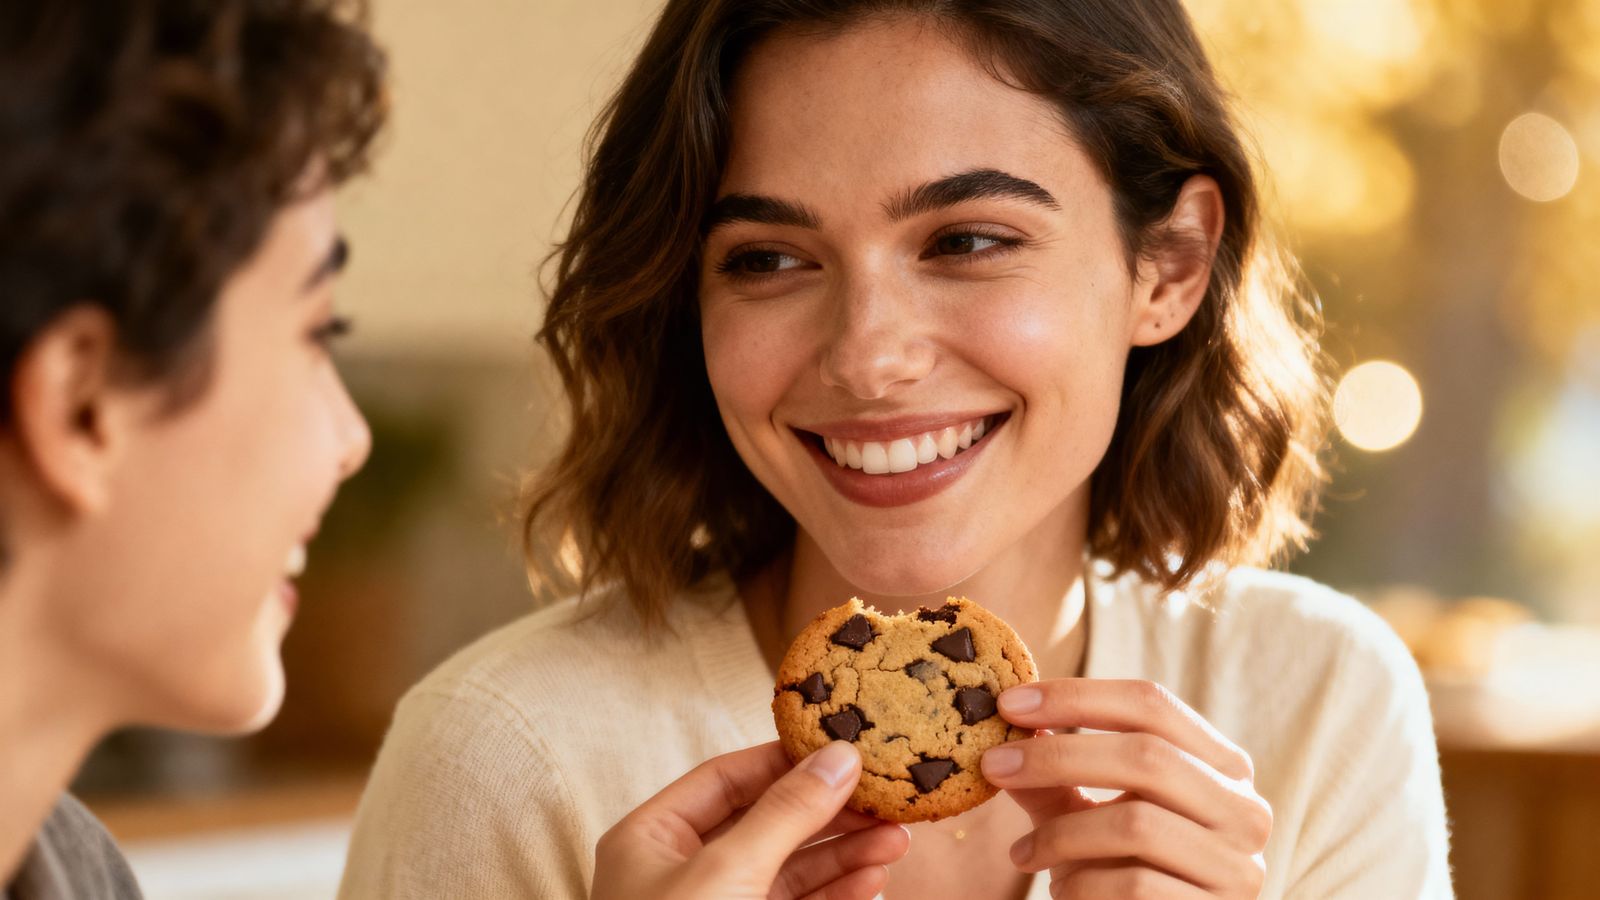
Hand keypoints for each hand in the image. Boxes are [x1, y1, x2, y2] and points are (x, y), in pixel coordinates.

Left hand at [593, 740, 909, 899]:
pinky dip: (838, 895)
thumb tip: (839, 756)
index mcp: (651, 839)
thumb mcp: (729, 873)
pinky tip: (874, 881)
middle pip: (767, 822)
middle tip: (886, 799)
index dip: (787, 760)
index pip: (726, 777)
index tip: (846, 749)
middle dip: (830, 813)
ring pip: (791, 870)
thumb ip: (786, 813)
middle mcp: (681, 873)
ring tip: (898, 840)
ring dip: (845, 855)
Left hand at [981, 679, 1270, 898]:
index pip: (1152, 704)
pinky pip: (1135, 885)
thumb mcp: (1087, 814)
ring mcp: (1239, 867)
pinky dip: (1082, 883)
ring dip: (1061, 833)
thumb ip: (1055, 774)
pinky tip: (1061, 888)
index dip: (1077, 697)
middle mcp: (1244, 809)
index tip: (1009, 704)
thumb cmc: (1122, 871)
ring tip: (1022, 853)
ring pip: (1137, 823)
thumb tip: (1005, 722)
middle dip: (1058, 756)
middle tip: (994, 764)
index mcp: (1221, 765)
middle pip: (1147, 755)